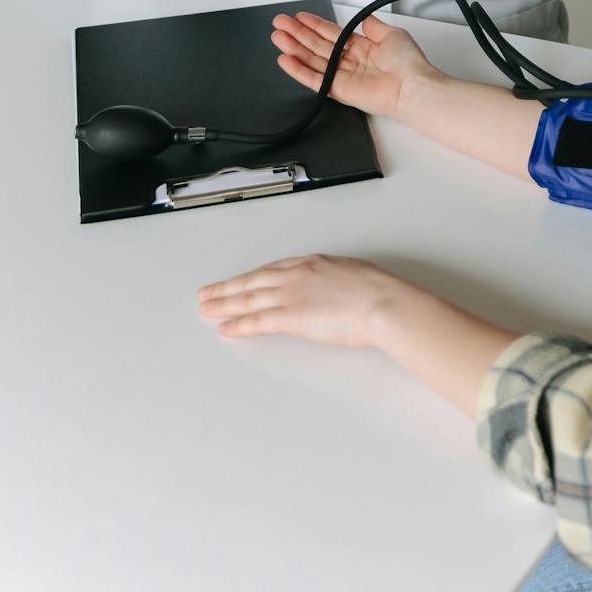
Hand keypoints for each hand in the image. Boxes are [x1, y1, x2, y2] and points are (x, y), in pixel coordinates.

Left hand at [198, 254, 411, 348]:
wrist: (384, 303)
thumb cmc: (379, 292)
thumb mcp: (354, 276)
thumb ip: (335, 281)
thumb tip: (333, 290)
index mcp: (314, 263)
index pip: (273, 269)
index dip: (252, 277)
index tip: (239, 282)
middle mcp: (298, 274)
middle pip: (254, 281)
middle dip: (228, 288)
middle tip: (207, 293)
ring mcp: (293, 294)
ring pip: (249, 299)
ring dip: (225, 304)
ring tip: (207, 309)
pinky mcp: (292, 316)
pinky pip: (257, 321)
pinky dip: (239, 324)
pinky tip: (225, 328)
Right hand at [271, 9, 437, 121]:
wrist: (411, 86)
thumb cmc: (407, 63)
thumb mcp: (392, 34)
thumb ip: (373, 26)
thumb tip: (365, 18)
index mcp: (361, 47)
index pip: (332, 34)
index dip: (314, 24)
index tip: (299, 17)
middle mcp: (349, 61)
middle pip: (317, 44)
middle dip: (297, 33)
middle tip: (279, 23)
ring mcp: (342, 75)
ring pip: (312, 59)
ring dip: (293, 48)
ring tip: (277, 37)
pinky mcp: (338, 90)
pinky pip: (314, 79)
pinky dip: (298, 70)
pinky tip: (285, 60)